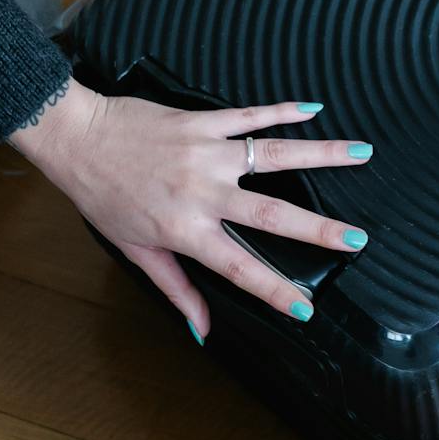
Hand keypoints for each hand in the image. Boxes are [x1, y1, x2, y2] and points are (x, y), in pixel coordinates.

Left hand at [12, 78, 372, 333]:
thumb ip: (176, 289)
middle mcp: (202, 192)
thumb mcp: (135, 250)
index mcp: (185, 230)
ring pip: (274, 155)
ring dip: (322, 155)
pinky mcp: (201, 121)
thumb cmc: (102, 197)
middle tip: (357, 239)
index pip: (239, 267)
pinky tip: (314, 110)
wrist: (75, 140)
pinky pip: (249, 116)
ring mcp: (205, 152)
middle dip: (318, 229)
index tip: (306, 308)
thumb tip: (202, 328)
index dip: (273, 290)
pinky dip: (283, 111)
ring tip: (363, 154)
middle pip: (271, 212)